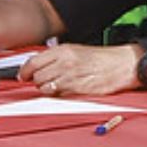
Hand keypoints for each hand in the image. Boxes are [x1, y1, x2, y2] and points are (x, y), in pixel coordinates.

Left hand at [21, 43, 136, 95]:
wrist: (121, 64)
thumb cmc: (101, 58)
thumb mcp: (76, 50)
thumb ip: (56, 57)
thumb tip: (37, 66)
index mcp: (63, 50)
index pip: (33, 62)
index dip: (25, 71)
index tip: (24, 75)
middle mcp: (64, 63)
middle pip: (37, 77)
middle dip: (37, 81)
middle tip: (44, 81)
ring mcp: (70, 77)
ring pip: (45, 88)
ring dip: (47, 89)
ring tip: (56, 86)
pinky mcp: (77, 90)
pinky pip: (58, 96)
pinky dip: (58, 95)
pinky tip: (65, 91)